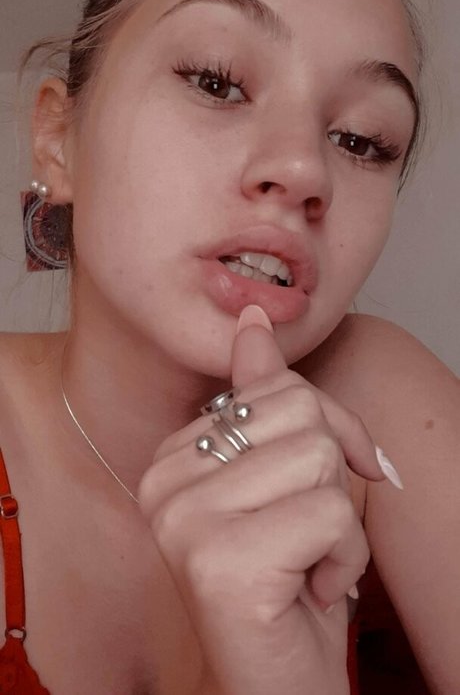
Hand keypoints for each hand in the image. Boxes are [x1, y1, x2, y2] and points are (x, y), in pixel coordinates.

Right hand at [138, 305, 384, 693]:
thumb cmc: (285, 577)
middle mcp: (161, 480)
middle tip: (302, 536)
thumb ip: (262, 399)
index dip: (326, 436)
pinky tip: (306, 593)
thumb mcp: (280, 478)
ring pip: (319, 459)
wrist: (275, 682)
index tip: (319, 487)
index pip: (277, 389)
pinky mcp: (218, 559)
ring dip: (339, 523)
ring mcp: (182, 518)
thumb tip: (254, 317)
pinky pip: (330, 514)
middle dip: (329, 479)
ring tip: (304, 563)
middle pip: (300, 415)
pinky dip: (344, 559)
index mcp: (170, 456)